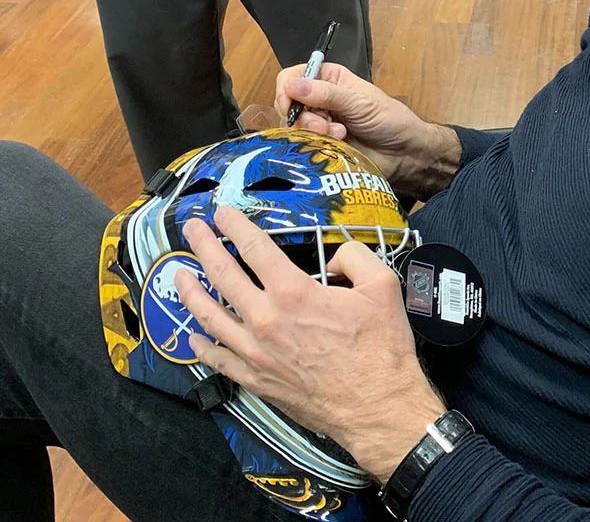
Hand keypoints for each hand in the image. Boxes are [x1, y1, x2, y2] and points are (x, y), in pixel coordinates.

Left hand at [177, 208, 444, 483]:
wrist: (376, 407)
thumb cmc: (380, 347)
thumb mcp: (381, 285)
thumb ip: (353, 257)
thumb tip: (332, 258)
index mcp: (294, 292)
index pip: (255, 248)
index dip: (235, 226)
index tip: (222, 212)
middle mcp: (266, 319)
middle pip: (223, 275)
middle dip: (204, 246)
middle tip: (191, 229)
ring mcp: (255, 353)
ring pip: (210, 317)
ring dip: (190, 292)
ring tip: (178, 274)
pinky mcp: (255, 380)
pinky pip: (217, 359)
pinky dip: (200, 345)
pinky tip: (192, 335)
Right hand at [275, 63, 459, 194]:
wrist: (403, 152)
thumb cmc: (388, 119)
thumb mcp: (359, 102)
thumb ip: (326, 94)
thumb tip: (292, 86)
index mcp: (329, 78)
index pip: (292, 77)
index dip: (286, 89)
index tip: (290, 103)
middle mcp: (319, 99)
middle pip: (289, 104)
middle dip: (303, 115)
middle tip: (324, 124)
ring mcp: (319, 123)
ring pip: (295, 126)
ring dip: (313, 131)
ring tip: (338, 134)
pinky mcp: (320, 146)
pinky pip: (304, 145)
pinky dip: (317, 145)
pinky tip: (338, 143)